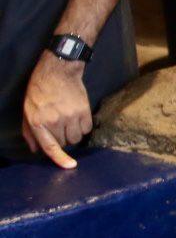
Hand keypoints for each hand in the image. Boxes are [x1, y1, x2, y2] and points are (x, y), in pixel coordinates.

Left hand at [22, 53, 91, 168]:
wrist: (58, 71)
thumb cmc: (39, 91)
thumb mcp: (27, 110)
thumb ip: (29, 132)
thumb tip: (35, 150)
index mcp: (38, 122)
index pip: (50, 146)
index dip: (60, 159)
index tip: (70, 166)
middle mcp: (55, 121)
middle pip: (65, 143)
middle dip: (62, 139)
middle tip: (59, 128)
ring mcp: (71, 116)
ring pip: (77, 138)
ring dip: (73, 134)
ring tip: (69, 123)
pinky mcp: (84, 111)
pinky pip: (87, 128)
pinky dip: (83, 127)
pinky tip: (77, 118)